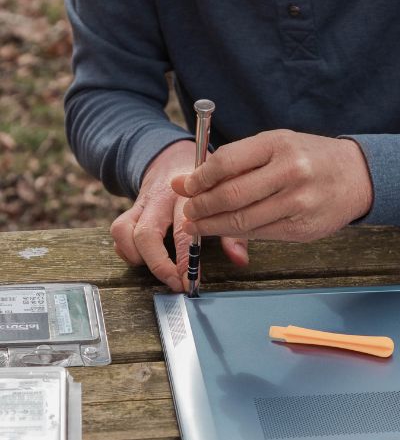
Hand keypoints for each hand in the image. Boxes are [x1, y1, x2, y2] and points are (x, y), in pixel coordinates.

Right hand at [110, 139, 248, 290]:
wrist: (173, 156)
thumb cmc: (201, 182)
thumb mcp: (222, 196)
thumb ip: (232, 230)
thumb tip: (241, 260)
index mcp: (186, 194)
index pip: (183, 229)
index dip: (186, 259)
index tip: (191, 280)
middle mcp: (159, 198)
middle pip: (146, 234)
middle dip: (159, 264)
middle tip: (175, 283)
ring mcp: (141, 204)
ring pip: (124, 231)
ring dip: (138, 257)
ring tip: (159, 269)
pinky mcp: (130, 209)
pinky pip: (118, 231)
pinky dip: (126, 250)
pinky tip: (144, 257)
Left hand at [171, 130, 373, 242]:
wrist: (356, 175)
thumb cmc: (309, 157)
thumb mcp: (276, 144)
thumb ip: (235, 160)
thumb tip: (187, 181)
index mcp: (279, 144)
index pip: (226, 162)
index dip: (199, 178)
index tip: (185, 186)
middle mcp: (290, 171)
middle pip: (231, 195)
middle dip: (201, 206)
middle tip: (187, 210)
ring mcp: (298, 202)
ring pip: (242, 220)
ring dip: (212, 225)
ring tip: (197, 224)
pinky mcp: (301, 228)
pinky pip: (259, 234)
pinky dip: (236, 234)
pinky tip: (224, 229)